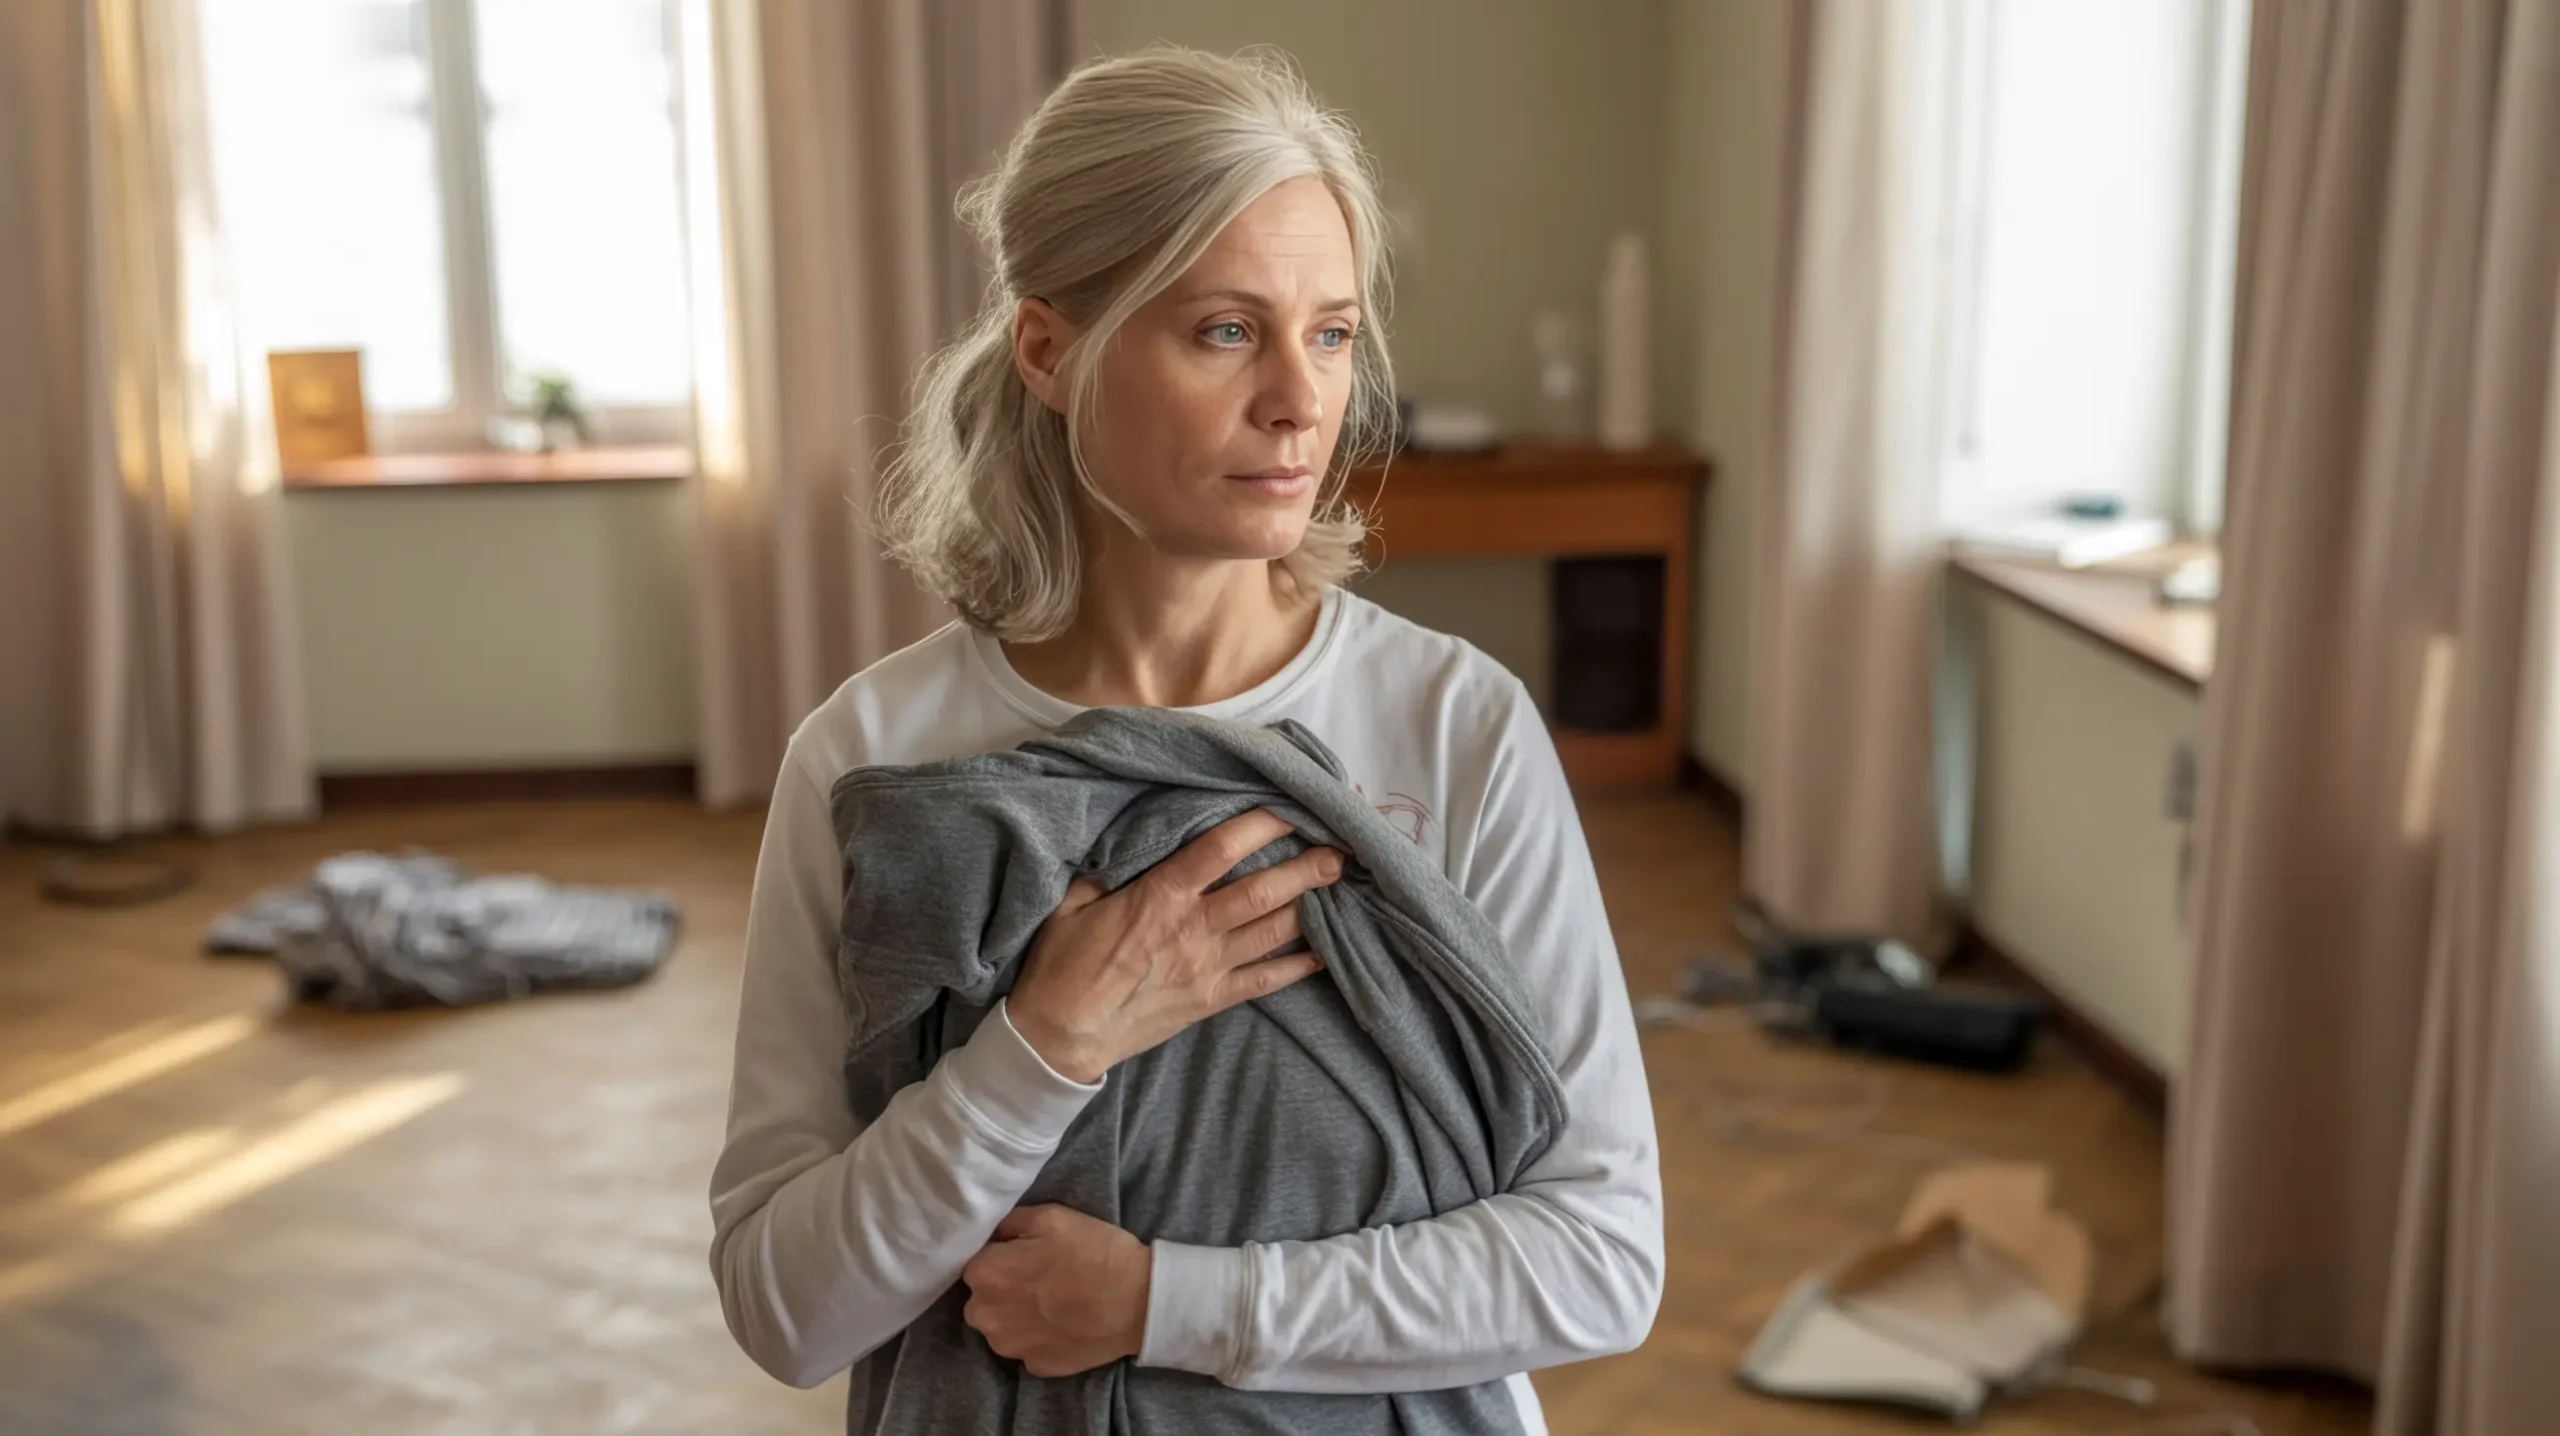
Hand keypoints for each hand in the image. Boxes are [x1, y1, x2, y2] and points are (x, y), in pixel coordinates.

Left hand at [962, 1205, 1150, 1376]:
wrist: (1138, 1301)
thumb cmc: (1094, 1252)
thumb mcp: (1051, 1216)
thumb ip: (1009, 1222)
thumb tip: (993, 1234)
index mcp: (986, 1275)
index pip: (974, 1262)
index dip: (999, 1255)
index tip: (1023, 1254)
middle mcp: (987, 1317)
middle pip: (981, 1299)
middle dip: (1000, 1289)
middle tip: (1037, 1277)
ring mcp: (1011, 1348)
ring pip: (1000, 1327)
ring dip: (1015, 1316)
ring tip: (1051, 1302)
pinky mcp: (1035, 1368)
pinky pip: (1026, 1348)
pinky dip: (1038, 1337)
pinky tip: (1063, 1323)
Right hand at [1007, 808, 1339, 1083]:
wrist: (1059, 1038)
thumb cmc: (1060, 966)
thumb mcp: (1070, 903)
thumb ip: (1105, 870)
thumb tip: (1127, 842)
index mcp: (1159, 897)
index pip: (1219, 850)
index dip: (1259, 826)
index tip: (1288, 810)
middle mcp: (1193, 929)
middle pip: (1263, 891)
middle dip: (1306, 868)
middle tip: (1341, 849)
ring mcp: (1207, 968)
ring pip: (1273, 932)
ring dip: (1310, 907)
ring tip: (1340, 886)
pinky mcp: (1210, 1001)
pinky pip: (1265, 981)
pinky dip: (1298, 967)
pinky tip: (1325, 954)